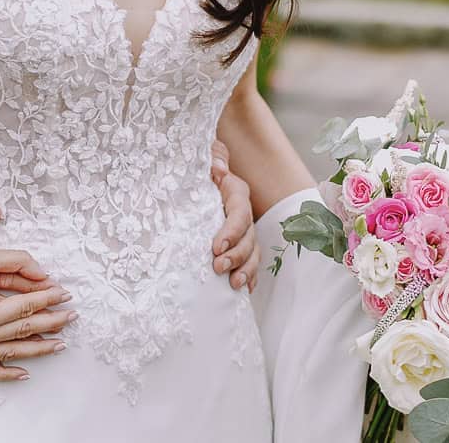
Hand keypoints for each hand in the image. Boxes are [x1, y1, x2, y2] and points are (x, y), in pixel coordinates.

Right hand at [0, 246, 75, 381]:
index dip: (48, 300)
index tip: (65, 294)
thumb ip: (15, 261)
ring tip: (57, 345)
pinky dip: (3, 372)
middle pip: (21, 332)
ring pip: (6, 354)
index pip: (25, 308)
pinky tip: (23, 371)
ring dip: (34, 350)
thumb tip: (43, 271)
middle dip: (50, 324)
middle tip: (71, 317)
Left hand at [209, 142, 258, 291]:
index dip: (232, 231)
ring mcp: (244, 230)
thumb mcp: (202, 159)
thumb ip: (212, 158)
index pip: (240, 214)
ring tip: (234, 284)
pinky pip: (251, 262)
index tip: (216, 247)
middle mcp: (243, 212)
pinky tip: (246, 290)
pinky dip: (251, 276)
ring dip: (246, 269)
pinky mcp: (239, 243)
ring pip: (253, 252)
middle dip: (237, 255)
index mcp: (235, 192)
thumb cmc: (197, 168)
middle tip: (218, 267)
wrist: (195, 176)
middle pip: (249, 237)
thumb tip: (217, 167)